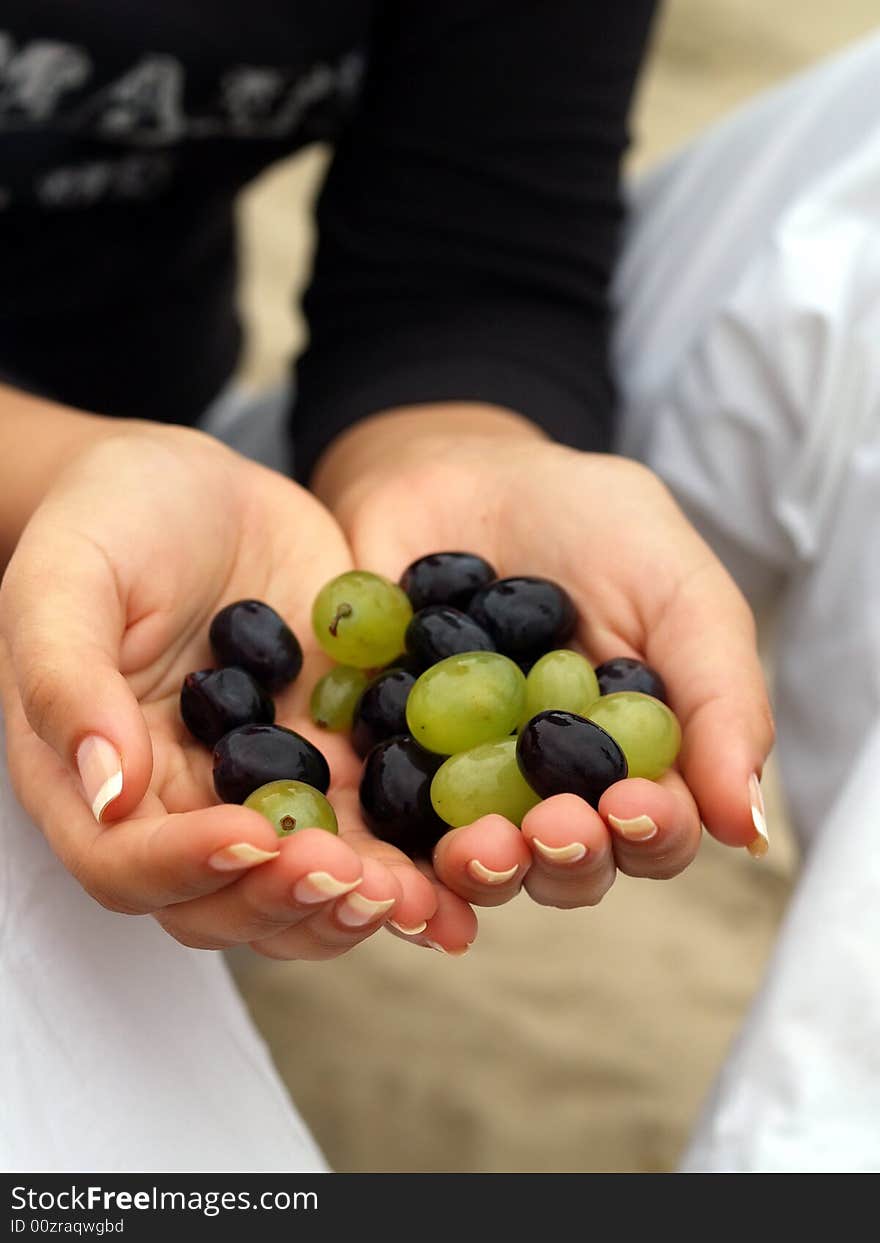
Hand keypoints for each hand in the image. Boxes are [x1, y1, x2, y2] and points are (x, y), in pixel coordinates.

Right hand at [0, 424, 476, 957]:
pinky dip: (417, 860)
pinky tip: (466, 869)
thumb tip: (108, 792)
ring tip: (420, 897)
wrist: (200, 486)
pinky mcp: (336, 759)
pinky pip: (374, 827)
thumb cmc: (110, 520)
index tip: (256, 833)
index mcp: (93, 781)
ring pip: (307, 886)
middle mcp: (180, 807)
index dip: (188, 866)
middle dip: (291, 901)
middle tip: (354, 878)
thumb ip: (69, 681)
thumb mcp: (66, 579)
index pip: (126, 864)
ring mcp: (265, 789)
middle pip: (225, 901)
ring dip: (362, 904)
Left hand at [314, 405, 774, 916]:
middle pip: (567, 866)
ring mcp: (459, 788)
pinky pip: (378, 828)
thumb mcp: (672, 584)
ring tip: (476, 846)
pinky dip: (383, 855)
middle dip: (565, 859)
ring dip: (483, 871)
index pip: (655, 831)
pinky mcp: (378, 767)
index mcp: (632, 762)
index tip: (631, 807)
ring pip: (477, 865)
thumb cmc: (583, 524)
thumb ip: (719, 693)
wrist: (455, 473)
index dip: (652, 834)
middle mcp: (548, 793)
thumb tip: (748, 828)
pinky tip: (383, 853)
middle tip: (552, 826)